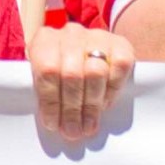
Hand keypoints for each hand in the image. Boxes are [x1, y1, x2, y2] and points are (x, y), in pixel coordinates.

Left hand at [29, 22, 133, 141]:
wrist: (86, 46)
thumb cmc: (60, 66)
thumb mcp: (44, 74)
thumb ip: (46, 92)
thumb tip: (55, 124)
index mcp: (45, 39)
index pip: (47, 70)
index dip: (50, 101)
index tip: (53, 124)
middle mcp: (71, 33)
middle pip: (72, 74)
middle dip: (72, 109)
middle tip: (73, 131)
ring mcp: (96, 36)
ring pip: (96, 72)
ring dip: (91, 105)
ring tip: (89, 125)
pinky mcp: (120, 43)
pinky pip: (119, 67)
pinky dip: (112, 90)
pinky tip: (105, 105)